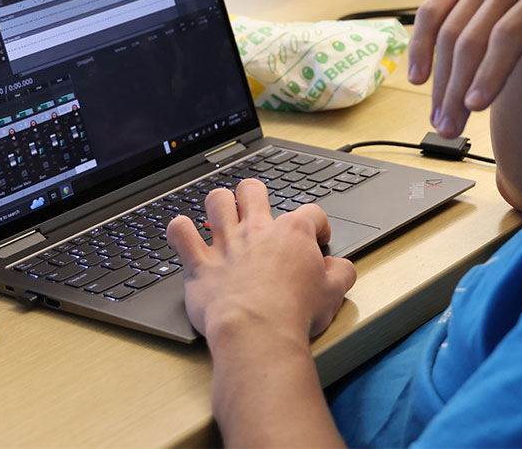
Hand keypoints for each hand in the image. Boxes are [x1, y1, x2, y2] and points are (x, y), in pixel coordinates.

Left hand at [165, 179, 356, 342]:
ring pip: (216, 200)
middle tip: (258, 214)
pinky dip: (180, 230)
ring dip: (218, 205)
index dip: (318, 227)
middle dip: (255, 196)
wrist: (257, 332)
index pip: (312, 213)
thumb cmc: (294, 313)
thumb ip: (341, 273)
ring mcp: (226, 244)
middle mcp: (257, 230)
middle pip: (253, 190)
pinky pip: (180, 232)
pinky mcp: (200, 264)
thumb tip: (340, 268)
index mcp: (293, 233)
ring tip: (221, 218)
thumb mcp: (334, 293)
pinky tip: (184, 235)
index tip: (318, 244)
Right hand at [408, 0, 521, 138]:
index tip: (475, 107)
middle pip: (472, 38)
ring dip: (438, 78)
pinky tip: (418, 76)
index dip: (490, 71)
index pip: (508, 34)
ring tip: (438, 116)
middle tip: (449, 128)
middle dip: (457, 88)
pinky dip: (419, 43)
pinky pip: (431, 9)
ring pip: (448, 29)